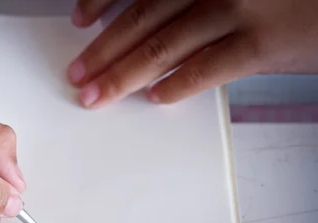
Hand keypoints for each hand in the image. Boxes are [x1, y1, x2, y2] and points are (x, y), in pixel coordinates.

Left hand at [67, 0, 317, 106]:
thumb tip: (151, 18)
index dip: (102, 0)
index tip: (80, 19)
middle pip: (142, 17)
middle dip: (103, 50)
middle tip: (78, 74)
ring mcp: (239, 9)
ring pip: (163, 47)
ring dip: (123, 75)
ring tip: (98, 94)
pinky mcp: (260, 44)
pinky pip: (206, 69)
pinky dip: (177, 85)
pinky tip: (156, 97)